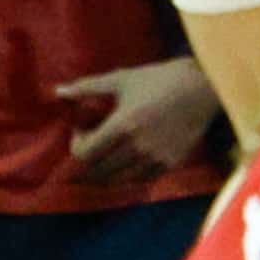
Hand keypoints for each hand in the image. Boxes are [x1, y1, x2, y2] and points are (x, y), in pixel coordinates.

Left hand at [57, 56, 219, 187]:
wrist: (202, 87)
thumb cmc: (158, 79)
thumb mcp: (120, 79)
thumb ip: (87, 87)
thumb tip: (58, 91)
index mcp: (123, 124)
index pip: (86, 154)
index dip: (76, 147)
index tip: (80, 132)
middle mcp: (138, 145)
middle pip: (98, 171)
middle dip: (85, 164)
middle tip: (85, 151)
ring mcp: (156, 157)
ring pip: (118, 179)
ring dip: (104, 173)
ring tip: (101, 159)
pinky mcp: (171, 163)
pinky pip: (140, 180)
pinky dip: (126, 176)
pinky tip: (123, 162)